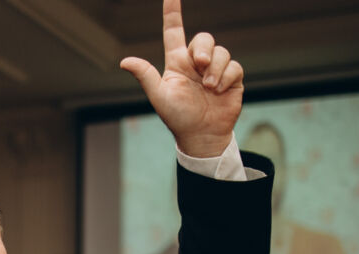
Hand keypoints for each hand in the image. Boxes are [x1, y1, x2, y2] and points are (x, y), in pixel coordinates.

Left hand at [119, 0, 243, 157]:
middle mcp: (195, 62)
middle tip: (199, 66)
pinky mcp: (231, 78)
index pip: (174, 31)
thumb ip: (146, 76)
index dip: (172, 12)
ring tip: (208, 88)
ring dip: (214, 69)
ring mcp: (214, 69)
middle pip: (204, 38)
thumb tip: (124, 61)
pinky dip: (226, 78)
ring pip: (221, 51)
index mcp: (176, 62)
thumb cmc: (178, 118)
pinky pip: (234, 66)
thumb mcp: (159, 97)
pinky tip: (219, 91)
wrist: (202, 136)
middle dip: (203, 49)